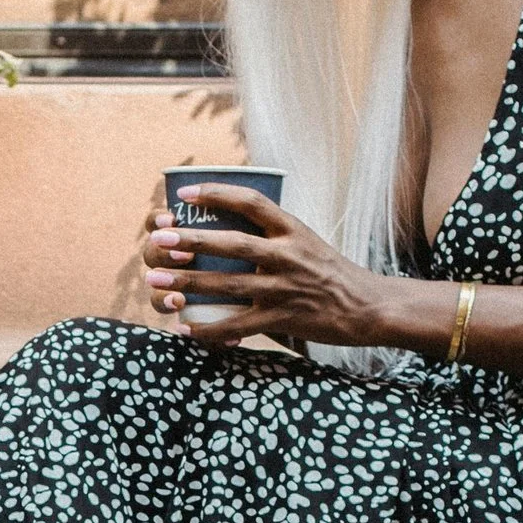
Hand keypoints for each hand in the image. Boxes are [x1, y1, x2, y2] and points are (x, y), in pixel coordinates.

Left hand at [145, 187, 392, 350]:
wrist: (367, 306)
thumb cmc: (331, 273)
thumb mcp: (306, 241)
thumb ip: (272, 236)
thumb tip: (228, 229)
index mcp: (292, 229)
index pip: (251, 201)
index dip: (216, 193)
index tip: (184, 194)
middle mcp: (288, 254)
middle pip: (231, 243)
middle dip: (190, 241)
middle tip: (158, 239)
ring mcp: (284, 288)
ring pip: (228, 284)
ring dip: (188, 283)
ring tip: (155, 282)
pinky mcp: (283, 318)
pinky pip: (237, 325)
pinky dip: (207, 329)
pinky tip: (182, 329)